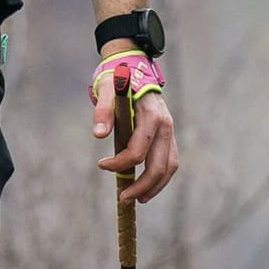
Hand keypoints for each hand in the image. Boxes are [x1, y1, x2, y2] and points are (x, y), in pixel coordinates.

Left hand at [93, 51, 179, 206]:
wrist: (134, 68)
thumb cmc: (118, 80)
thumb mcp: (106, 89)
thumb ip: (103, 111)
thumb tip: (98, 135)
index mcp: (151, 115)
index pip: (138, 149)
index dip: (120, 163)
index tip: (101, 165)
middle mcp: (166, 125)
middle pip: (159, 164)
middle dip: (141, 185)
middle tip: (123, 199)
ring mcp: (170, 131)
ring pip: (169, 167)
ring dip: (155, 186)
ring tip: (137, 200)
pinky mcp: (168, 136)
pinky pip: (170, 162)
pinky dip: (160, 178)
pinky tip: (146, 189)